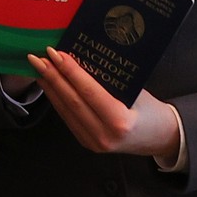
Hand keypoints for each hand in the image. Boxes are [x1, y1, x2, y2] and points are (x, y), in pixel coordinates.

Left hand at [27, 48, 180, 164]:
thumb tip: (81, 54)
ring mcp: (93, 142)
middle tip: (36, 57)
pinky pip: (67, 117)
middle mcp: (104, 135)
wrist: (160, 138)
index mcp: (119, 121)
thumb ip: (109, 78)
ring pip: (65, 110)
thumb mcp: (136, 90)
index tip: (54, 53)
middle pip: (72, 101)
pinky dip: (56, 99)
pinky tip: (48, 84)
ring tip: (37, 67)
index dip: (69, 71)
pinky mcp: (87, 142)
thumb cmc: (151, 109)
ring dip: (49, 87)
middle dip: (52, 77)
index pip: (88, 92)